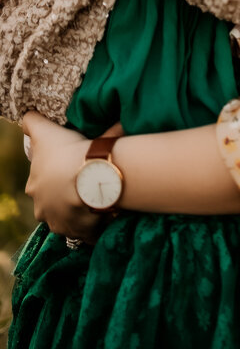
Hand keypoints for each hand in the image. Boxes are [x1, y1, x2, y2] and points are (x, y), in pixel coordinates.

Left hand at [22, 112, 120, 241]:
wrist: (88, 178)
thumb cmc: (66, 152)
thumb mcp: (44, 131)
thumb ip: (32, 122)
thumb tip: (26, 116)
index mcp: (34, 187)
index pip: (41, 180)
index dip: (55, 171)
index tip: (71, 164)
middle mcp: (42, 209)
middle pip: (52, 201)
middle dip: (64, 193)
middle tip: (84, 180)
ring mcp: (61, 223)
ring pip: (68, 216)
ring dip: (79, 209)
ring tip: (96, 197)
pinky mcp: (80, 233)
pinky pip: (87, 231)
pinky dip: (94, 224)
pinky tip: (104, 214)